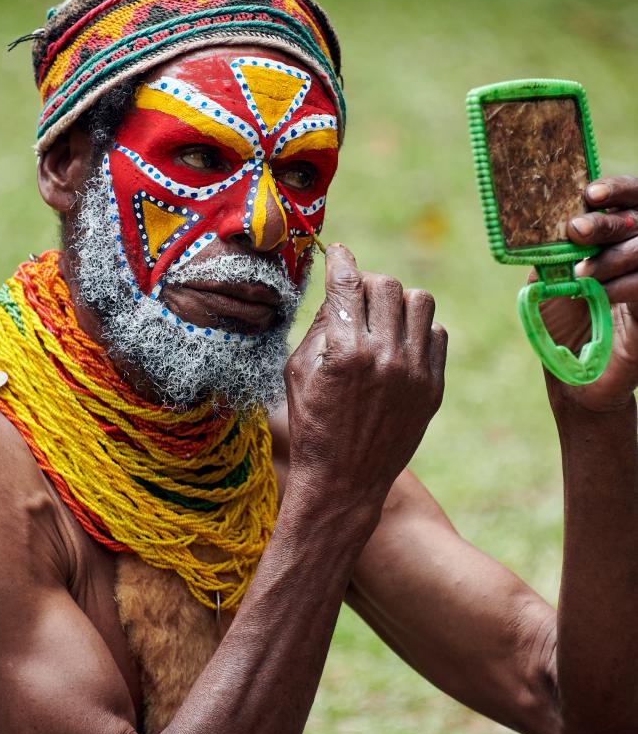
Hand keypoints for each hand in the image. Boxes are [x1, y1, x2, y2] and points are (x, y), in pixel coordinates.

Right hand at [285, 244, 446, 519]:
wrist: (345, 480)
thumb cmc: (312, 423)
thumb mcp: (297, 372)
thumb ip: (319, 325)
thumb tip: (339, 288)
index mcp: (344, 352)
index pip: (347, 283)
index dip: (341, 260)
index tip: (338, 253)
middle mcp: (384, 357)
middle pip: (386, 284)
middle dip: (367, 282)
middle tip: (356, 294)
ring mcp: (414, 372)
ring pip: (420, 301)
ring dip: (397, 301)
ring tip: (382, 318)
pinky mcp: (434, 387)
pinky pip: (437, 334)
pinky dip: (418, 329)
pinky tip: (399, 344)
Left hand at [541, 176, 637, 411]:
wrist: (573, 373)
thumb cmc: (561, 321)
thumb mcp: (550, 277)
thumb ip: (555, 249)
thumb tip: (550, 220)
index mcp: (616, 238)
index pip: (630, 199)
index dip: (618, 189)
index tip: (590, 193)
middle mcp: (637, 253)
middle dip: (608, 221)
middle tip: (578, 230)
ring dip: (612, 256)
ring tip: (582, 273)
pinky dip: (625, 285)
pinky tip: (600, 293)